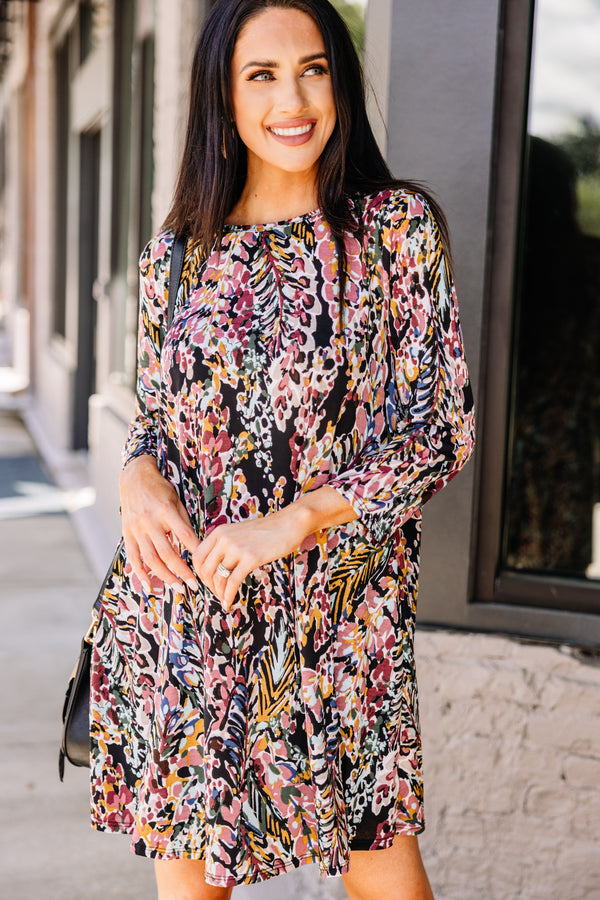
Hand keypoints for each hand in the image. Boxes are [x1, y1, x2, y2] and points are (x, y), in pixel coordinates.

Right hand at [120, 454, 199, 591]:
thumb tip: (196, 545)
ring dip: (164, 576)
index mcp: (166, 511)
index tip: (205, 565)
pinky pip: (133, 557)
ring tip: (177, 587)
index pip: (184, 535)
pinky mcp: (127, 533)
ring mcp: (136, 528)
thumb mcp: (176, 500)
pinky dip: (140, 573)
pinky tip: (149, 585)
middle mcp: (150, 521)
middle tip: (193, 585)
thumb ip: (183, 522)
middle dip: (181, 572)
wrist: (134, 477)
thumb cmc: (160, 489)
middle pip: (167, 553)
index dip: (195, 552)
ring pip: (151, 559)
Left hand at [192, 486, 357, 608]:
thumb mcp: (238, 533)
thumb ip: (225, 545)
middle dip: (208, 585)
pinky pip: (233, 582)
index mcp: (219, 532)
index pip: (197, 556)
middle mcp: (224, 539)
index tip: (207, 581)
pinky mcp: (250, 558)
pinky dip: (229, 595)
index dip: (199, 573)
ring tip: (224, 599)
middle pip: (205, 569)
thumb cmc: (265, 531)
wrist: (288, 524)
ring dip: (219, 592)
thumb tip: (215, 566)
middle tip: (216, 593)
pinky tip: (230, 602)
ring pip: (218, 577)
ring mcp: (237, 548)